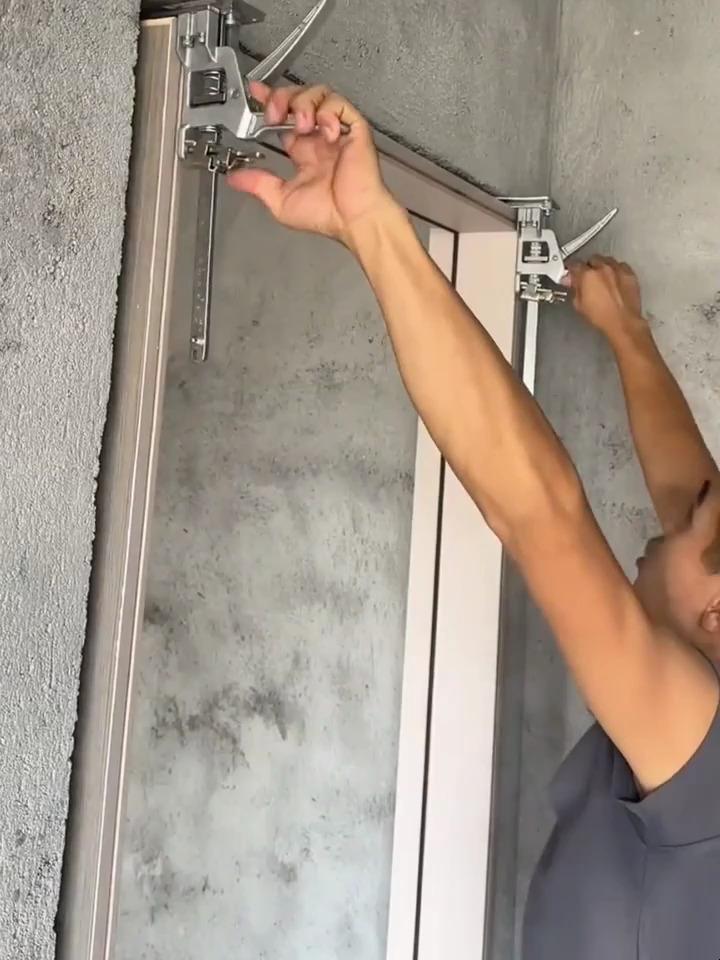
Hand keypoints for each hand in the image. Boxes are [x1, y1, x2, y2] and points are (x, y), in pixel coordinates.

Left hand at [227, 82, 398, 245]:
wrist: (355, 219)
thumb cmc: (329, 215)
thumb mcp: (281, 202)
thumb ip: (258, 185)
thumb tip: (235, 178)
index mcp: (305, 153)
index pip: (283, 118)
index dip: (269, 102)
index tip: (255, 92)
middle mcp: (319, 140)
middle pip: (298, 98)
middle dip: (282, 98)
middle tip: (275, 111)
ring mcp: (336, 132)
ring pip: (318, 94)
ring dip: (304, 103)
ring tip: (302, 123)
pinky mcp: (354, 129)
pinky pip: (340, 104)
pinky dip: (329, 112)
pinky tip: (326, 131)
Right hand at [566, 256, 645, 339]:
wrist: (622, 322)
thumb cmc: (603, 316)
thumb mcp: (579, 305)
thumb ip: (574, 289)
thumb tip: (572, 283)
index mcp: (587, 275)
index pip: (574, 265)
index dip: (571, 270)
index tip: (571, 274)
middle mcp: (603, 268)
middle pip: (591, 260)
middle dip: (588, 267)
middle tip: (586, 278)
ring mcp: (617, 269)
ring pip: (607, 260)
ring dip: (602, 267)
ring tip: (601, 279)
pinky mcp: (629, 274)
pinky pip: (620, 266)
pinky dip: (616, 270)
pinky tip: (614, 280)